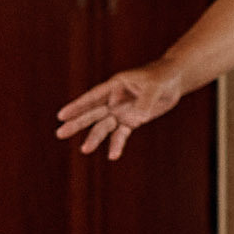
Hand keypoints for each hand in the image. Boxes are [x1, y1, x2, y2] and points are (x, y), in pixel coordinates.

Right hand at [56, 65, 184, 159]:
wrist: (173, 81)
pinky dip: (117, 144)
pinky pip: (121, 135)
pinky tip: (113, 156)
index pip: (93, 97)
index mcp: (115, 86)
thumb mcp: (155, 86)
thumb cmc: (161, 77)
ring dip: (94, 138)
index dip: (78, 106)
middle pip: (92, 114)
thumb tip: (137, 118)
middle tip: (60, 133)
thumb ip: (145, 101)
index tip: (62, 115)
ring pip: (103, 127)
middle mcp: (114, 100)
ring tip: (85, 150)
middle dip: (77, 123)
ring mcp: (121, 112)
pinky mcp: (131, 122)